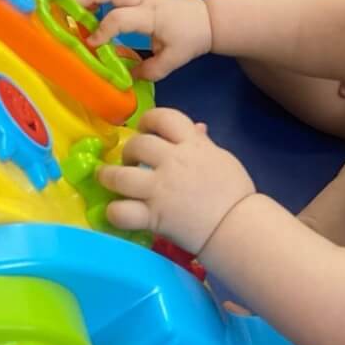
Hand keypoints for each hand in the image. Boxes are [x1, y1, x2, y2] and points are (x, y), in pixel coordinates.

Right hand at [75, 0, 211, 79]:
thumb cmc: (193, 38)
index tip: (91, 44)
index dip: (102, 30)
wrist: (210, 18)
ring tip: (75, 4)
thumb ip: (150, 70)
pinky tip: (93, 3)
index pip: (120, 18)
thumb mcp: (174, 60)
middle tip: (68, 8)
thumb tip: (126, 76)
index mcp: (153, 15)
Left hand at [98, 108, 254, 253]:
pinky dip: (115, 211)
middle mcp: (172, 162)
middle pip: (138, 144)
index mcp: (192, 145)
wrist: (238, 226)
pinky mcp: (153, 216)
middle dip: (129, 150)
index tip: (146, 129)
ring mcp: (160, 190)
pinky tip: (116, 210)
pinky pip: (122, 211)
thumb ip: (202, 143)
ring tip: (107, 179)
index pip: (164, 117)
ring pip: (121, 176)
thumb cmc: (235, 192)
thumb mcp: (221, 158)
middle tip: (130, 161)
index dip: (149, 120)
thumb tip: (197, 127)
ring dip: (109, 176)